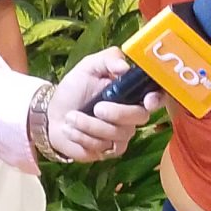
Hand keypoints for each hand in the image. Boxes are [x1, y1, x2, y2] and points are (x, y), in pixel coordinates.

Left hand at [46, 47, 159, 161]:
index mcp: (131, 91)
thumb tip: (124, 66)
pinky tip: (71, 130)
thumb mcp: (88, 66)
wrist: (53, 115)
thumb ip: (108, 59)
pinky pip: (104, 148)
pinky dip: (83, 138)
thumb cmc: (74, 89)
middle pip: (140, 117)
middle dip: (117, 113)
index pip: (156, 95)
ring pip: (118, 134)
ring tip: (71, 117)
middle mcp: (132, 114)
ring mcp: (123, 134)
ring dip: (90, 125)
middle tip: (96, 108)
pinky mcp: (110, 151)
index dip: (157, 98)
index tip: (147, 101)